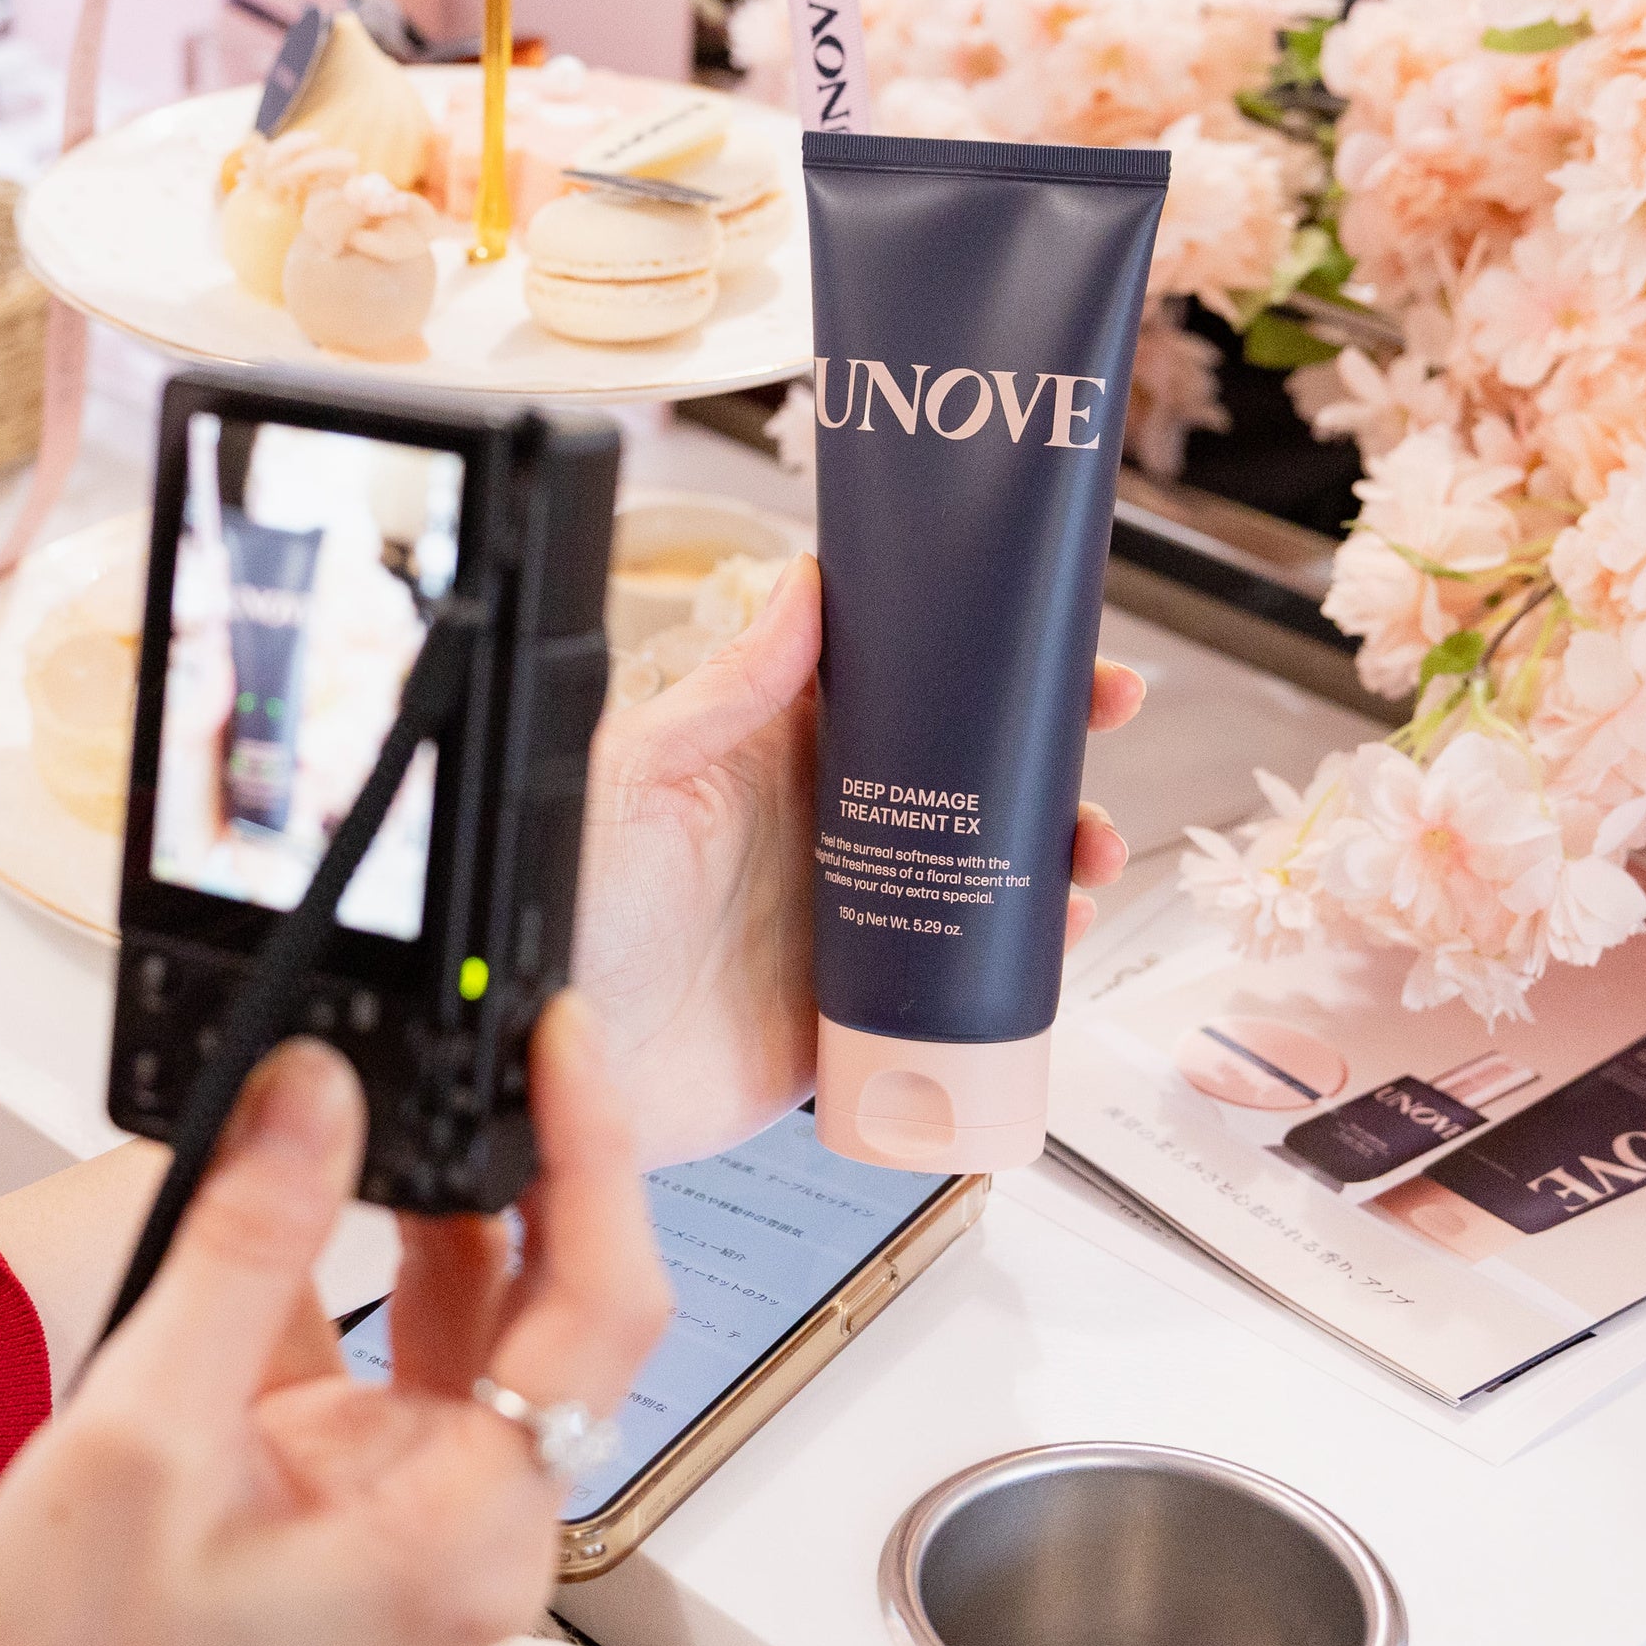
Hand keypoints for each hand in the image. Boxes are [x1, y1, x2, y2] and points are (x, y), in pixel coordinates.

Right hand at [0, 1009, 668, 1645]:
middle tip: (484, 1032)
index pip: (598, 1302)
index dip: (593, 1152)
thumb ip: (243, 1242)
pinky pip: (386, 1335)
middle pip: (553, 1295)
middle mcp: (470, 1515)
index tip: (561, 1039)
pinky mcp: (354, 1481)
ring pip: (471, 1303)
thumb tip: (315, 1087)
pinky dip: (349, 1251)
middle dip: (523, 1156)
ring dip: (431, 1194)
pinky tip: (293, 1178)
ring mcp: (415, 1496)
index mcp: (464, 1527)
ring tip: (383, 1082)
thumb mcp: (147, 1431)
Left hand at [573, 557, 1142, 1168]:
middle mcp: (824, 838)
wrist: (544, 1056)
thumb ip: (726, 690)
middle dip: (1051, 757)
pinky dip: (1023, 969)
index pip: (904, 694)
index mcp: (775, 760)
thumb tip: (805, 589)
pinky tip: (1056, 942)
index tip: (1059, 648)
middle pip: (966, 783)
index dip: (987, 668)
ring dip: (1054, 858)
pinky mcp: (858, 1018)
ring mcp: (849, 927)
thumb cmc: (568, 908)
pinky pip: (962, 992)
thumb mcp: (637, 774)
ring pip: (983, 881)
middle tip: (1101, 731)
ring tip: (1088, 849)